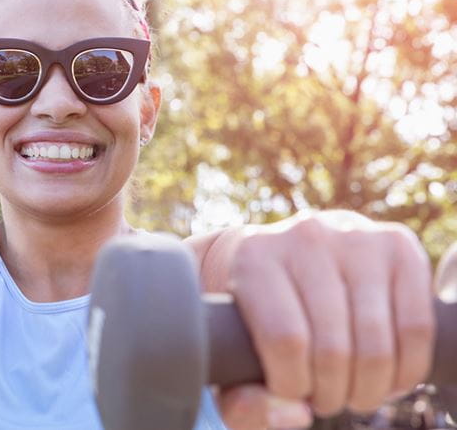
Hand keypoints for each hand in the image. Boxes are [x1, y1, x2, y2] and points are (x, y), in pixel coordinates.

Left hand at [218, 210, 433, 427]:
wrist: (282, 254)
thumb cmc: (253, 315)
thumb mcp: (231, 354)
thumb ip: (241, 399)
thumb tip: (295, 414)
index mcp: (254, 258)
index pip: (285, 341)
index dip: (293, 385)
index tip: (291, 391)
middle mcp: (305, 237)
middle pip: (333, 347)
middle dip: (332, 393)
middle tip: (325, 400)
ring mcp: (356, 237)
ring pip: (377, 343)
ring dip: (369, 388)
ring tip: (353, 394)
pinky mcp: (398, 245)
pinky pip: (416, 327)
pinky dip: (406, 369)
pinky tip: (388, 379)